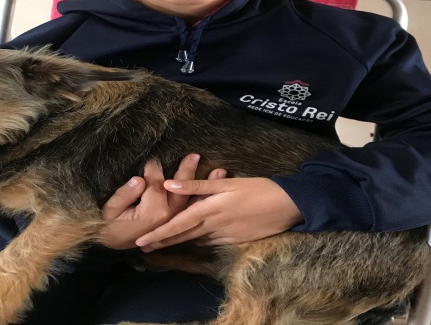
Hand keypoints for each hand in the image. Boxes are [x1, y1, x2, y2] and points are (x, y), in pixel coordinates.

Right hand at [99, 154, 224, 248]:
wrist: (112, 244)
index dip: (154, 170)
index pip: (157, 184)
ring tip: (220, 170)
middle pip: (180, 190)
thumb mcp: (112, 209)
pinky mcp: (176, 221)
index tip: (154, 158)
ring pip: (193, 199)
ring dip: (206, 184)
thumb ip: (125, 194)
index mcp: (153, 212)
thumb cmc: (110, 225)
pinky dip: (207, 198)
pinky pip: (195, 208)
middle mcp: (168, 215)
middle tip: (194, 155)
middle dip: (187, 171)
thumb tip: (139, 179)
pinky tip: (216, 187)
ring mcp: (174, 219)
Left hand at [135, 177, 302, 251]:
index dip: (159, 233)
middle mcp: (214, 226)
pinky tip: (193, 239)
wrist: (288, 205)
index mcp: (210, 210)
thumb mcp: (228, 183)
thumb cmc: (258, 188)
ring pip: (197, 240)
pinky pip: (212, 241)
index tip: (142, 240)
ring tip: (162, 243)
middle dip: (163, 241)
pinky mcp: (236, 241)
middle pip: (183, 236)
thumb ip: (198, 185)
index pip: (178, 224)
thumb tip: (170, 185)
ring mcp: (225, 236)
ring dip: (178, 242)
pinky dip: (199, 240)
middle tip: (144, 246)